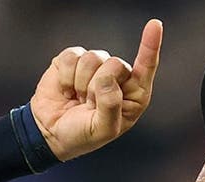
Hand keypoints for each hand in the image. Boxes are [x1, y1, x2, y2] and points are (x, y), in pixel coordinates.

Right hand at [30, 19, 162, 161]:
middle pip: (115, 64)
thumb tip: (107, 78)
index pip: (146, 67)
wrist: (50, 132)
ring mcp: (96, 66)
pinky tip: (66, 90)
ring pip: (93, 58)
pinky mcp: (73, 60)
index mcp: (133, 95)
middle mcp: (118, 77)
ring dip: (80, 84)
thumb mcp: (103, 130)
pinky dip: (65, 77)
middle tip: (89, 105)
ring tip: (78, 99)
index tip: (154, 25)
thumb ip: (110, 106)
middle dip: (98, 87)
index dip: (150, 46)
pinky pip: (72, 56)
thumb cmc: (83, 134)